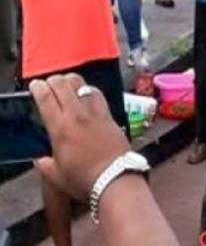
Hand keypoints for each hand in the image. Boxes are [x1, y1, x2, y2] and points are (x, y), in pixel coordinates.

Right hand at [30, 74, 129, 201]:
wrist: (115, 178)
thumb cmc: (84, 179)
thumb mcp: (57, 176)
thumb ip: (46, 166)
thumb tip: (41, 160)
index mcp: (60, 128)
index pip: (46, 99)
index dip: (39, 88)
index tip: (36, 85)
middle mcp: (77, 115)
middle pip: (63, 86)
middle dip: (54, 80)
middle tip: (50, 82)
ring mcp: (95, 113)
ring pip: (82, 85)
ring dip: (72, 81)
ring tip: (67, 82)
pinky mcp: (109, 115)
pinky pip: (98, 95)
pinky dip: (90, 89)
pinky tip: (88, 92)